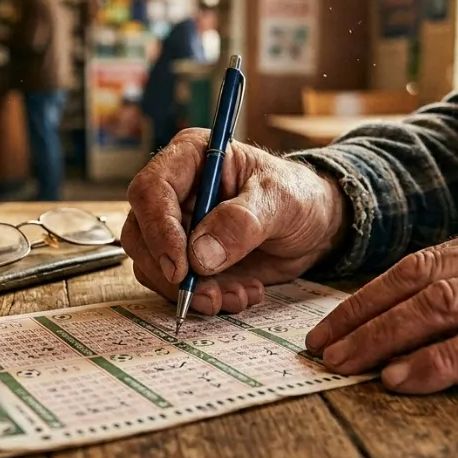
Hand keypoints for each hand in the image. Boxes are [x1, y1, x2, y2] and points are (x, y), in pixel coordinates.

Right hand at [123, 129, 347, 314]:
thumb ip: (242, 222)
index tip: (180, 267)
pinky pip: (177, 287)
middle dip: (170, 273)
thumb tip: (199, 254)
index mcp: (191, 158)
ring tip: (237, 296)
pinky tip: (242, 294)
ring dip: (192, 292)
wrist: (317, 225)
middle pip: (140, 234)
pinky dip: (206, 299)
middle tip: (206, 296)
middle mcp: (176, 193)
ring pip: (154, 267)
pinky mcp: (189, 260)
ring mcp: (178, 229)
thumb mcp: (280, 200)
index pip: (151, 191)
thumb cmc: (298, 195)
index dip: (158, 230)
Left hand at [305, 214, 457, 396]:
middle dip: (361, 313)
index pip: (424, 258)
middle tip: (320, 347)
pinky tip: (403, 381)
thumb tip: (439, 312)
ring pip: (443, 302)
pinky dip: (438, 362)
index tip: (334, 322)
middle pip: (419, 274)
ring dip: (384, 336)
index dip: (372, 292)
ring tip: (345, 366)